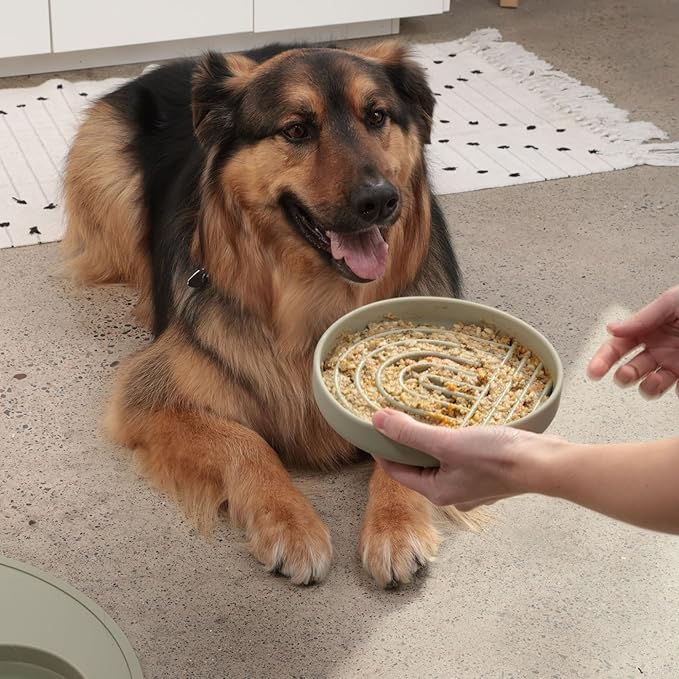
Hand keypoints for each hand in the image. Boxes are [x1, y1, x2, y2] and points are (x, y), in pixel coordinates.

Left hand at [372, 409, 560, 509]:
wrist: (544, 464)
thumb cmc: (497, 458)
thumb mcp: (447, 442)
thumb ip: (411, 432)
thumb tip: (378, 420)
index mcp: (437, 492)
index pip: (396, 472)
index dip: (382, 450)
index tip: (374, 429)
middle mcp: (452, 493)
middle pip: (418, 468)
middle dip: (406, 445)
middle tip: (397, 419)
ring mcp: (472, 485)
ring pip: (440, 462)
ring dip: (430, 442)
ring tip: (424, 418)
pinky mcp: (487, 473)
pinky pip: (459, 458)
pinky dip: (452, 443)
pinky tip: (456, 426)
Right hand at [587, 285, 678, 396]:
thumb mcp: (671, 302)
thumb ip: (642, 317)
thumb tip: (613, 328)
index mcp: (649, 329)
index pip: (618, 346)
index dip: (603, 358)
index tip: (594, 371)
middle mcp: (660, 349)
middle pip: (629, 368)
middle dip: (623, 375)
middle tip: (625, 375)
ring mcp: (675, 365)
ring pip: (650, 385)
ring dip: (646, 386)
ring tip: (653, 381)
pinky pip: (677, 391)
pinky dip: (675, 390)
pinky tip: (678, 381)